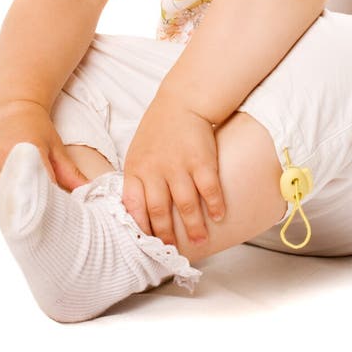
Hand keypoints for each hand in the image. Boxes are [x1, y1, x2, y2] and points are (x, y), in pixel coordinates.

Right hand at [0, 100, 88, 210]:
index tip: (58, 216)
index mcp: (28, 148)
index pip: (38, 186)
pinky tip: (9, 206)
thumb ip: (70, 171)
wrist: (13, 108)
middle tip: (42, 222)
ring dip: (11, 211)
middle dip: (27, 212)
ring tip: (26, 218)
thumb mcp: (55, 146)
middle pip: (14, 197)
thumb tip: (87, 190)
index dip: (47, 204)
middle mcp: (4, 157)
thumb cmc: (37, 127)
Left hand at [122, 91, 225, 248]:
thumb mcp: (137, 152)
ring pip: (185, 205)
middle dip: (166, 235)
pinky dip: (215, 205)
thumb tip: (136, 212)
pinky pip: (209, 189)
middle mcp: (155, 170)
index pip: (133, 206)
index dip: (140, 228)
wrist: (182, 101)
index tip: (147, 243)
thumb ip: (137, 179)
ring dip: (193, 226)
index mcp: (136, 169)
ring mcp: (179, 165)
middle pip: (158, 210)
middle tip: (173, 250)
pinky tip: (219, 216)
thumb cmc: (159, 129)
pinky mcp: (201, 160)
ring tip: (199, 240)